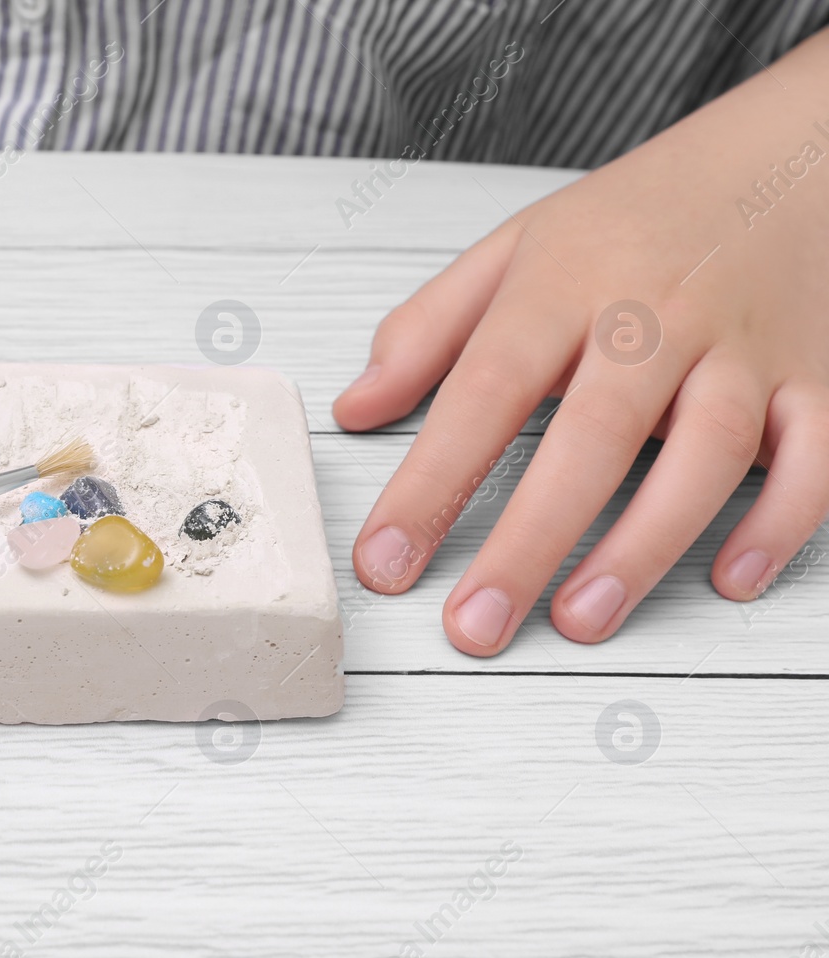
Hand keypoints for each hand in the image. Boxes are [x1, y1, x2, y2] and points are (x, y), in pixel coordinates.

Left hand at [333, 30, 828, 654]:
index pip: (483, 391)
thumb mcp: (513, 248)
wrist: (791, 151)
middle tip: (476, 626)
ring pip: (705, 454)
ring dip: (642, 546)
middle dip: (528, 541)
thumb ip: (427, 330)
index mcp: (564, 285)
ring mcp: (744, 348)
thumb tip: (355, 408)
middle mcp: (655, 317)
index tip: (384, 562)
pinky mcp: (819, 374)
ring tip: (579, 622)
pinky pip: (812, 455)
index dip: (430, 483)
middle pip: (590, 437)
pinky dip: (779, 520)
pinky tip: (731, 579)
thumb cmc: (637, 215)